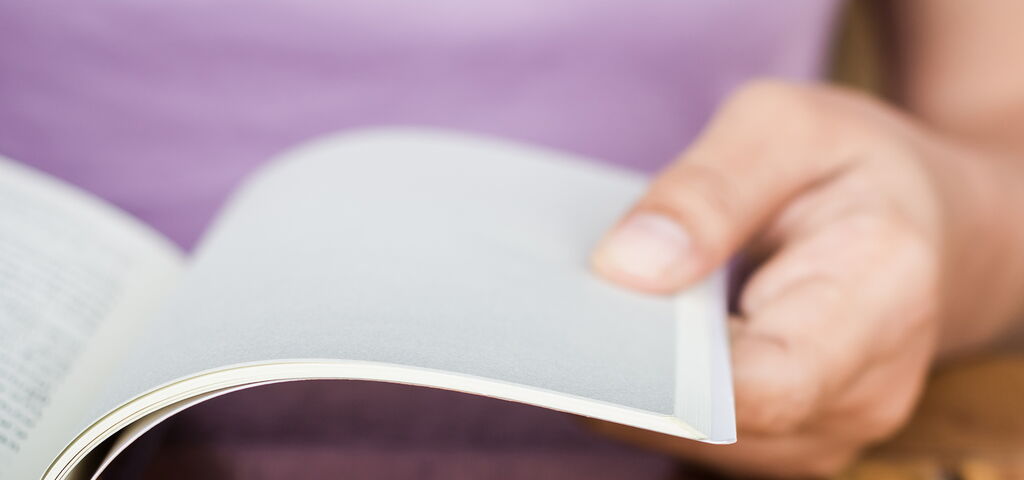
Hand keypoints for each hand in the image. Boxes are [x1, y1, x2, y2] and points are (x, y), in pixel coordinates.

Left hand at [589, 80, 1023, 477]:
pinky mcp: (789, 441)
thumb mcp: (787, 128)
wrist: (929, 228)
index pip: (761, 383)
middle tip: (547, 317)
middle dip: (627, 373)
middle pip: (715, 423)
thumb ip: (710, 191)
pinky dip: (652, 392)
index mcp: (880, 299)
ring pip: (697, 441)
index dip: (662, 370)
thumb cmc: (856, 168)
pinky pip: (701, 436)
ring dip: (632, 386)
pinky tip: (619, 340)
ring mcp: (827, 431)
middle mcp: (864, 393)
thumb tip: (625, 268)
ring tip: (577, 321)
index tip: (577, 328)